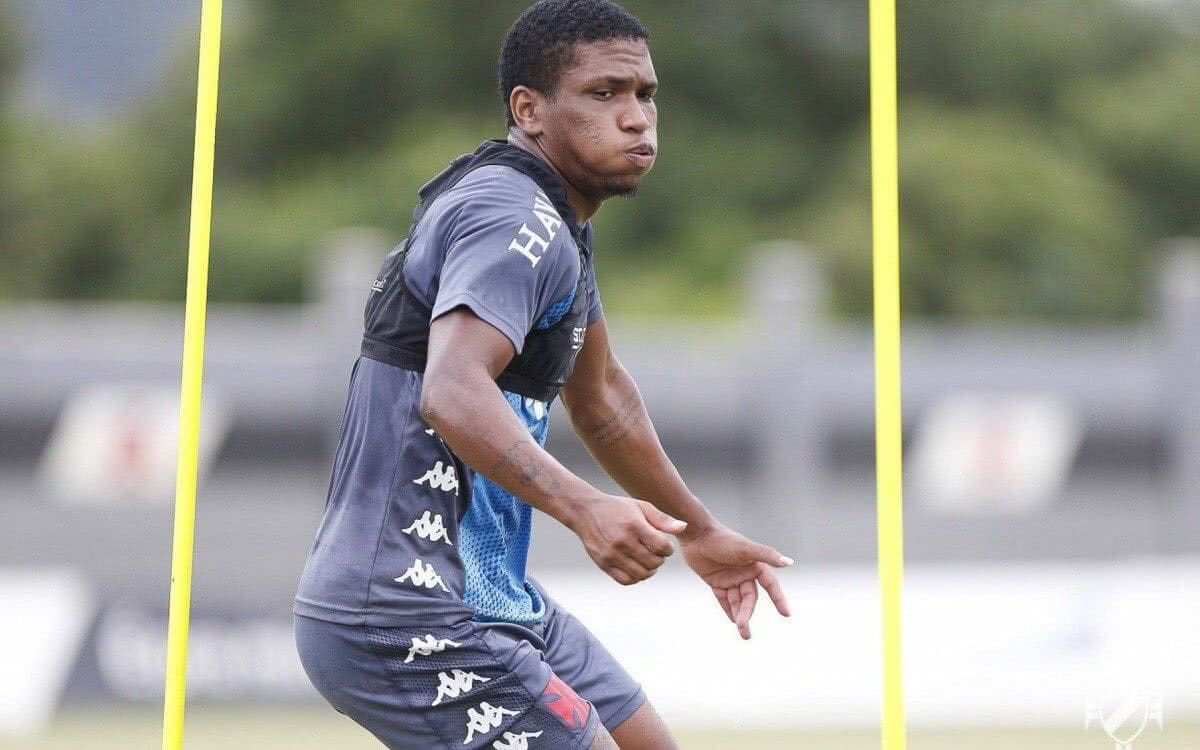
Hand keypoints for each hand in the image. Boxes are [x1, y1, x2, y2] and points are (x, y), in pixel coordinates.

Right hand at [571, 494, 686, 585]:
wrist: (585, 512)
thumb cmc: (617, 508)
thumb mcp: (641, 507)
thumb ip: (663, 519)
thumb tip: (684, 527)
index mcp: (634, 526)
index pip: (662, 547)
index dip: (668, 549)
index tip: (664, 545)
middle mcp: (623, 542)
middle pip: (654, 563)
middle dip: (660, 559)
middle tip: (656, 553)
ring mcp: (612, 555)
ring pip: (642, 574)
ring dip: (650, 570)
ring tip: (648, 560)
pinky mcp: (604, 564)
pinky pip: (626, 580)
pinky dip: (636, 577)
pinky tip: (636, 567)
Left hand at [680, 524, 792, 639]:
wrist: (697, 534)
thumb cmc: (723, 539)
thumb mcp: (745, 548)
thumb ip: (767, 555)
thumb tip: (789, 562)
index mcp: (755, 564)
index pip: (770, 585)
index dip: (778, 599)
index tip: (786, 614)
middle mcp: (744, 572)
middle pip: (750, 598)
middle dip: (748, 614)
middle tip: (745, 631)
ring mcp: (730, 577)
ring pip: (737, 601)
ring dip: (739, 615)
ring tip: (742, 632)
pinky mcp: (715, 581)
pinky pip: (724, 599)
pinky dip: (728, 609)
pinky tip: (733, 621)